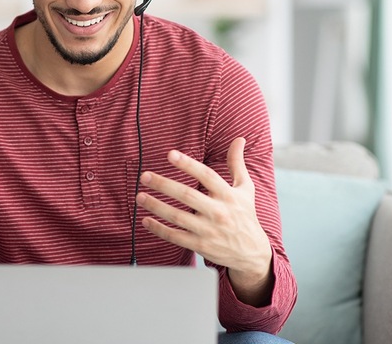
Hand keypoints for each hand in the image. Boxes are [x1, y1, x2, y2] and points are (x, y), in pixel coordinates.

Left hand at [136, 137, 273, 305]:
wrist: (251, 252)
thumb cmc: (245, 215)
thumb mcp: (245, 189)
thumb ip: (237, 164)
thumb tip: (239, 140)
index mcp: (228, 195)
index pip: (206, 176)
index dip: (188, 165)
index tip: (170, 155)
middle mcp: (218, 212)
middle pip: (187, 195)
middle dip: (164, 185)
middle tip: (145, 176)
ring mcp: (209, 230)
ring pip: (178, 217)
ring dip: (156, 206)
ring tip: (140, 196)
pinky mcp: (201, 246)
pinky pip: (175, 236)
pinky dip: (159, 229)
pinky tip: (146, 220)